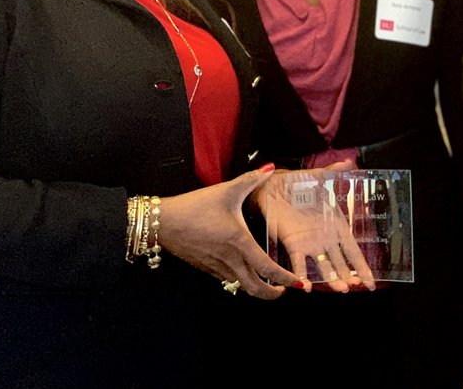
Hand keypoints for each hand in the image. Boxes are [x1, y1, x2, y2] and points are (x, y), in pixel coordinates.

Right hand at [160, 167, 299, 299]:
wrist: (164, 222)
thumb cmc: (195, 206)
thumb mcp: (227, 190)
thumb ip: (251, 179)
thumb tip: (270, 168)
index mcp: (240, 242)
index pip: (268, 269)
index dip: (285, 279)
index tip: (298, 284)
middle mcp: (230, 259)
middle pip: (255, 288)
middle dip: (273, 294)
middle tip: (284, 289)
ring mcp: (217, 266)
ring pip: (241, 286)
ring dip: (257, 288)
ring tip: (268, 282)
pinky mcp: (206, 268)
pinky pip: (228, 280)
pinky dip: (240, 281)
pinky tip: (244, 271)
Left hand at [256, 162, 376, 292]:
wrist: (275, 187)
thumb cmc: (300, 183)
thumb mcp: (319, 177)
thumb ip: (334, 172)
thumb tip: (349, 162)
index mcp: (337, 226)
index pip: (353, 251)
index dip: (362, 267)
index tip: (371, 283)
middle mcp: (326, 239)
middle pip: (342, 263)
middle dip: (350, 276)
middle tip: (356, 287)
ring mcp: (311, 244)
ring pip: (325, 267)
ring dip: (332, 279)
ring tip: (340, 289)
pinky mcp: (293, 245)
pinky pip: (299, 264)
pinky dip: (302, 276)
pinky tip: (306, 287)